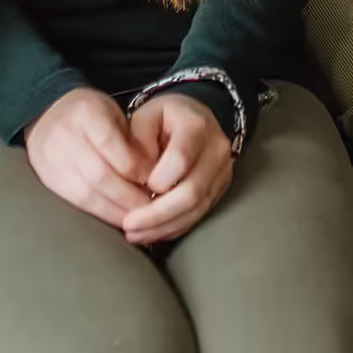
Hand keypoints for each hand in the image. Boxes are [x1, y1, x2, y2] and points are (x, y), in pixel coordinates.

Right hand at [24, 87, 154, 228]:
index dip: (134, 167)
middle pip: (99, 174)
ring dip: (115, 210)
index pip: (111, 144)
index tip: (153, 180)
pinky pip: (76, 202)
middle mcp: (64, 135)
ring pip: (86, 193)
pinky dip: (100, 213)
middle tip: (151, 207)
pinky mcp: (48, 179)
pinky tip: (117, 217)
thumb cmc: (91, 115)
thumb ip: (130, 140)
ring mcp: (52, 159)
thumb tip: (151, 175)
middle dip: (128, 196)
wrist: (49, 117)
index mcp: (85, 112)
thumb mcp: (114, 114)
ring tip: (137, 216)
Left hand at [121, 94, 234, 245]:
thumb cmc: (163, 119)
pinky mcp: (219, 189)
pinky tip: (152, 233)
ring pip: (196, 209)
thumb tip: (138, 178)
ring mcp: (222, 171)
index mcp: (196, 124)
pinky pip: (198, 215)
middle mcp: (216, 149)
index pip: (181, 159)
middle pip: (192, 192)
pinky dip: (173, 227)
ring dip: (163, 226)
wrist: (192, 117)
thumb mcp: (144, 117)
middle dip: (157, 214)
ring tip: (135, 234)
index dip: (158, 179)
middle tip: (129, 225)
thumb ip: (137, 142)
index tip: (136, 187)